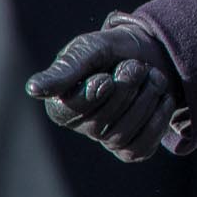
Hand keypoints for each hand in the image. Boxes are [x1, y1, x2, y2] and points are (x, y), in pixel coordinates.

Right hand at [24, 15, 181, 162]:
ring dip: (145, 100)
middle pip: (100, 123)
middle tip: (136, 66)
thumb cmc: (111, 51)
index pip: (72, 110)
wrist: (149, 54)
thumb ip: (67, 68)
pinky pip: (142, 147)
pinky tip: (163, 97)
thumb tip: (34, 90)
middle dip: (126, 89)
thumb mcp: (90, 49)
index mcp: (60, 105)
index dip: (95, 93)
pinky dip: (158, 119)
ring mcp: (107, 140)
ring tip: (152, 76)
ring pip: (122, 136)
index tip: (107, 76)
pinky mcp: (133, 148)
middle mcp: (82, 127)